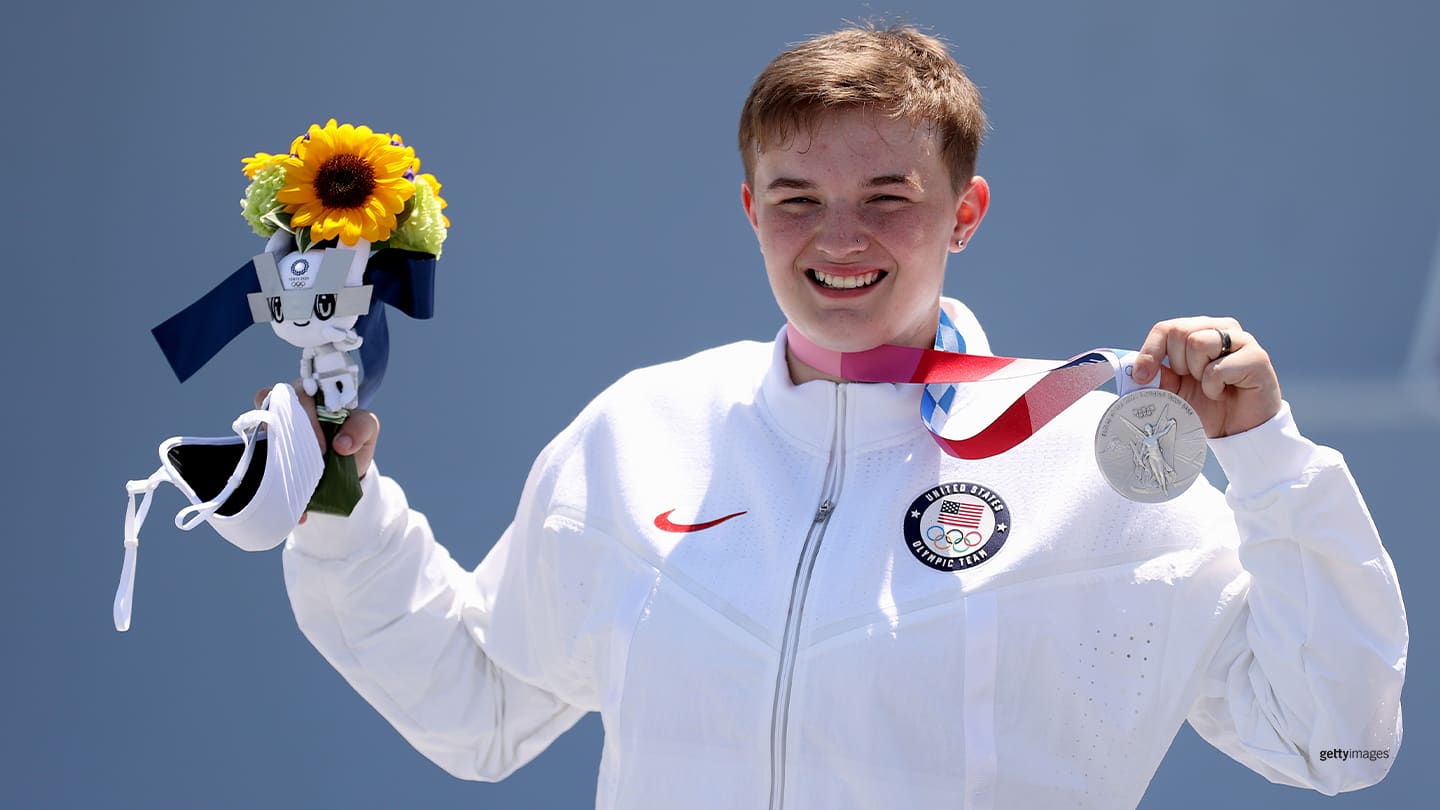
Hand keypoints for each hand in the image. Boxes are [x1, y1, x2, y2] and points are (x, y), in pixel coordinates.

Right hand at [256, 382, 380, 521]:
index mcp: (310, 396)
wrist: (346, 467)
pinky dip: (279, 491)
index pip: (299, 395)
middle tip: (307, 465)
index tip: (323, 447)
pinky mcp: (266, 457)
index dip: (307, 417)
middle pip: (272, 413)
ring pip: (261, 441)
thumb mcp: (367, 429)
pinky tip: (300, 513)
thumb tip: (341, 444)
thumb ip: (362, 427)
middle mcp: (284, 409)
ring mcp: (272, 433)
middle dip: (287, 440)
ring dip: (274, 465)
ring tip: (297, 493)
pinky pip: (262, 469)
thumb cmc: (353, 438)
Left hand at [1131, 317, 1281, 437]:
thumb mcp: (1172, 391)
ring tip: (1211, 386)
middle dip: (1178, 364)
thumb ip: (1156, 376)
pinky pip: (1219, 367)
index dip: (1150, 352)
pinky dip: (1214, 386)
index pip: (1166, 328)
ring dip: (1197, 374)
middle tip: (1193, 381)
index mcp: (1199, 330)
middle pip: (1179, 331)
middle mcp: (1221, 328)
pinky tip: (1224, 393)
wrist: (1237, 430)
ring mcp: (1242, 340)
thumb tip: (1134, 369)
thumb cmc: (1206, 406)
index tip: (1143, 377)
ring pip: (1199, 343)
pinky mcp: (1257, 358)